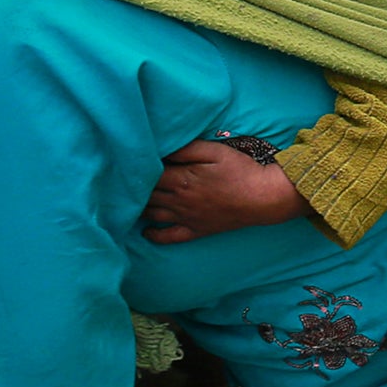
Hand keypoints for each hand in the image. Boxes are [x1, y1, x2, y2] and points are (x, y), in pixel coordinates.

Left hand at [144, 141, 308, 243]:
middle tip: (124, 183)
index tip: (130, 163)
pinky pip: (170, 237)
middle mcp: (179, 200)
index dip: (138, 169)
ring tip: (129, 203)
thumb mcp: (215, 151)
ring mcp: (187, 218)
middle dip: (134, 189)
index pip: (150, 175)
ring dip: (139, 209)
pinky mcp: (196, 230)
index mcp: (182, 179)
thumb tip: (163, 150)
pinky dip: (155, 236)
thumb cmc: (240, 170)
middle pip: (148, 195)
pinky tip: (146, 232)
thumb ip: (186, 149)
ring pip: (154, 214)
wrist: (262, 197)